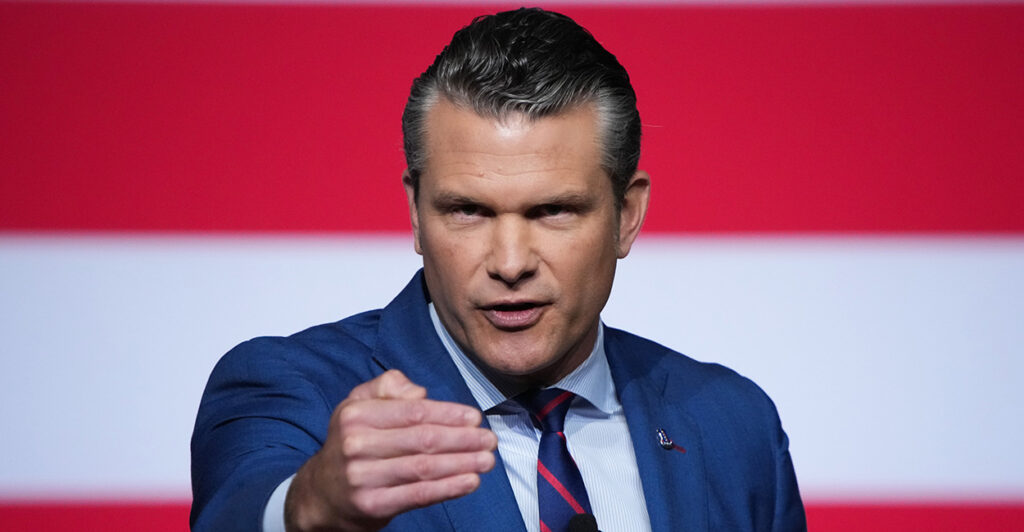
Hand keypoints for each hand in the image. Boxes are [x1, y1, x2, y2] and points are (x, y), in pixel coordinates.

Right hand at [284, 369, 497, 531]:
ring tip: (487, 460)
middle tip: (490, 439)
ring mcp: (362, 477)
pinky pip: (417, 495)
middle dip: (462, 439)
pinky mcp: (371, 505)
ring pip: (424, 468)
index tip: (475, 418)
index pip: (412, 412)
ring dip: (462, 463)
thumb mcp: (358, 405)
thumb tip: (420, 391)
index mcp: (356, 414)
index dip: (448, 414)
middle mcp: (356, 444)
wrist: (320, 494)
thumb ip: (388, 387)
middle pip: (422, 440)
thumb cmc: (350, 442)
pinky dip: (448, 488)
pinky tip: (470, 481)